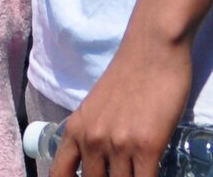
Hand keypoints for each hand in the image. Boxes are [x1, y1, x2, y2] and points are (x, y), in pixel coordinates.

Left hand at [51, 28, 194, 176]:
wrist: (153, 47)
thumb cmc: (129, 74)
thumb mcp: (97, 106)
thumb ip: (93, 133)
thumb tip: (98, 162)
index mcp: (75, 128)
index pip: (59, 174)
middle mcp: (92, 139)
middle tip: (120, 173)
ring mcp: (118, 144)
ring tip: (136, 171)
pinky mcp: (146, 146)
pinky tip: (151, 174)